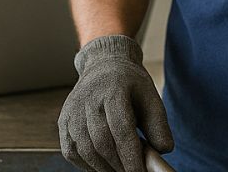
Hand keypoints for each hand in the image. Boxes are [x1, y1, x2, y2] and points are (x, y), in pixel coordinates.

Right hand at [59, 35, 172, 171]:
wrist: (104, 65)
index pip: (121, 130)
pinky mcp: (64, 122)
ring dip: (104, 168)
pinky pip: (72, 151)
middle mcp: (88, 100)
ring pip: (85, 150)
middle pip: (102, 143)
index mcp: (113, 90)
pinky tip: (103, 165)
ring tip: (121, 171)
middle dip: (119, 166)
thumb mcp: (151, 97)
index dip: (131, 156)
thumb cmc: (130, 85)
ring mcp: (72, 111)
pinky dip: (88, 165)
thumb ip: (158, 124)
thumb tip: (163, 150)